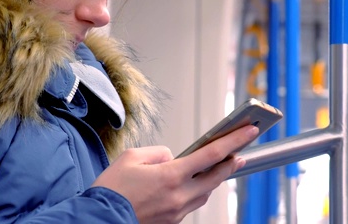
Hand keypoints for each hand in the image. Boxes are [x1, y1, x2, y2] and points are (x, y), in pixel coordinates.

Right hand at [91, 125, 259, 223]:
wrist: (99, 220)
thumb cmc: (112, 190)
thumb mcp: (131, 158)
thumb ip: (158, 153)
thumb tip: (173, 158)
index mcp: (171, 176)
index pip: (212, 155)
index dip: (233, 141)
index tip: (249, 131)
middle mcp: (179, 195)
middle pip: (216, 176)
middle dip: (231, 162)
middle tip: (241, 152)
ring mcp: (177, 211)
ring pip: (205, 192)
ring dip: (214, 178)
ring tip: (220, 165)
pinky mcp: (172, 221)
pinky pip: (192, 203)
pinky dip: (197, 191)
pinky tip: (194, 183)